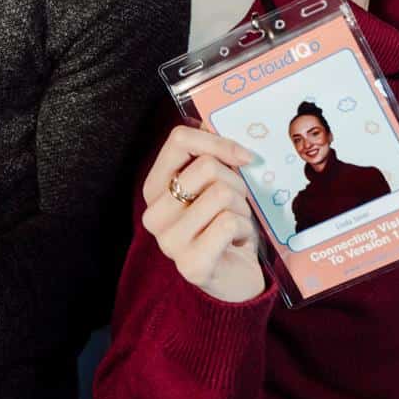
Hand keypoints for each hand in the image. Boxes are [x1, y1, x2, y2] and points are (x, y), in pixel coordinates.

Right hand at [142, 125, 263, 302]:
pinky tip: (237, 242)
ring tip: (235, 224)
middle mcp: (153, 214)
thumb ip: (208, 154)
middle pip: (207, 167)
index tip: (243, 157)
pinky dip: (245, 229)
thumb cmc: (224, 225)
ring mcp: (169, 241)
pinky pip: (229, 223)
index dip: (217, 141)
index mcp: (154, 189)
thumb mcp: (213, 185)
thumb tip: (210, 119)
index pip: (179, 140)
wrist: (232, 279)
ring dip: (241, 208)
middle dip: (236, 182)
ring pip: (221, 194)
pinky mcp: (191, 264)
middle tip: (236, 203)